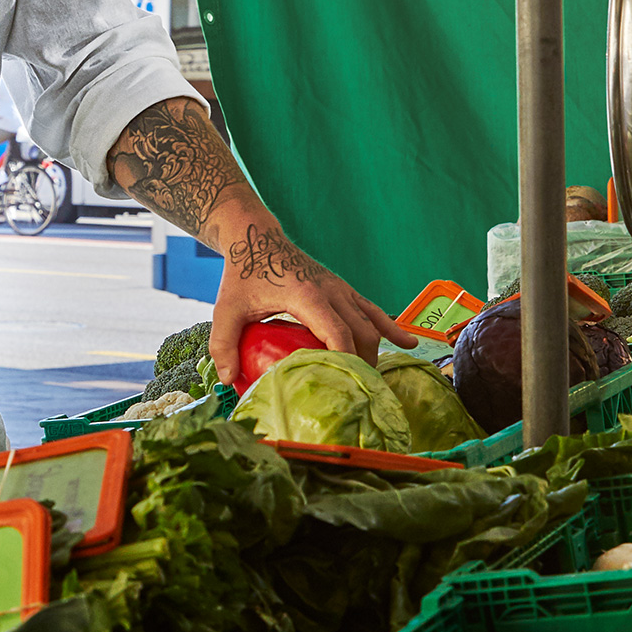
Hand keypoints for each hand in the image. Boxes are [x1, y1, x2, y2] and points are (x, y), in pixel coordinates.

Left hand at [208, 219, 417, 382]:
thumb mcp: (226, 308)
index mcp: (307, 296)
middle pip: (361, 332)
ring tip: (374, 381)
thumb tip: (227, 379)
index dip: (346, 360)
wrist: (257, 237)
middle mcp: (331, 290)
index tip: (349, 385)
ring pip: (371, 322)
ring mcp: (340, 287)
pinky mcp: (342, 288)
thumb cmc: (243, 274)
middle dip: (364, 363)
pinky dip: (390, 327)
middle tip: (359, 394)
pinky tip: (409, 343)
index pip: (337, 332)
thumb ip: (223, 342)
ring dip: (376, 351)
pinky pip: (372, 309)